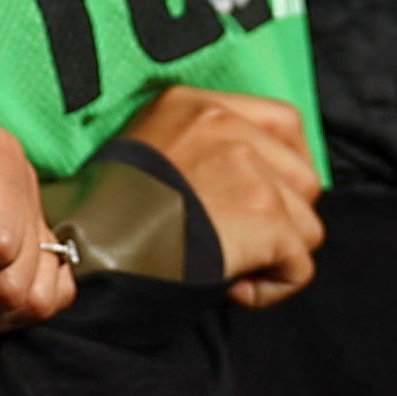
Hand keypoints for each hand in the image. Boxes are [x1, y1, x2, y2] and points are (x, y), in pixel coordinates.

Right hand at [121, 84, 326, 306]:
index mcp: (197, 105)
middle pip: (304, 177)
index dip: (288, 167)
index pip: (285, 123)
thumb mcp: (148, 153)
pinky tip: (235, 290)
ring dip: (277, 256)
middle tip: (240, 243)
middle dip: (285, 218)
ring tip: (232, 269)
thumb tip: (248, 191)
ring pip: (307, 225)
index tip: (271, 199)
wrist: (88, 251)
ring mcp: (251, 171)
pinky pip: (300, 266)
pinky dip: (274, 288)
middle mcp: (228, 127)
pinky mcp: (265, 218)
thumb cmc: (106, 217)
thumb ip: (200, 154)